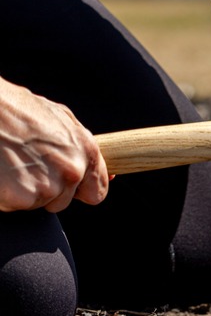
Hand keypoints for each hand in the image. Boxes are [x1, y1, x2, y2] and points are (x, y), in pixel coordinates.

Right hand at [0, 78, 108, 211]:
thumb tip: (92, 165)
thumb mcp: (56, 117)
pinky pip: (16, 206)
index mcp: (85, 150)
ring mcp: (49, 187)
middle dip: (46, 189)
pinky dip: (7, 195)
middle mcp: (72, 170)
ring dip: (25, 191)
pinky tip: (2, 173)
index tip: (68, 187)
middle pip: (63, 200)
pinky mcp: (23, 198)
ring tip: (11, 163)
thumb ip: (77, 145)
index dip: (79, 191)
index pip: (96, 192)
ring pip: (39, 203)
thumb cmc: (13, 109)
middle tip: (25, 164)